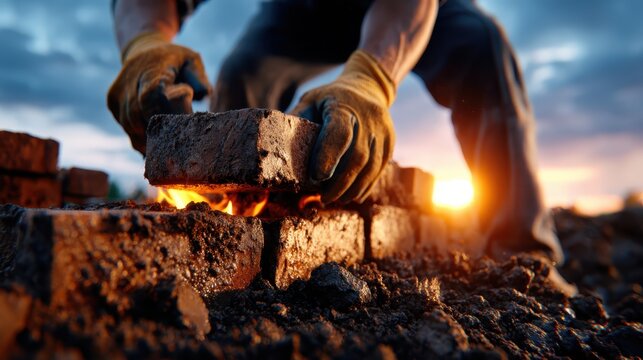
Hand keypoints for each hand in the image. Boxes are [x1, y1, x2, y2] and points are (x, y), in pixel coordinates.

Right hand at [107, 32, 209, 154]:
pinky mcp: (112, 101)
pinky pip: (125, 126)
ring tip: (165, 149)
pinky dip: (139, 138)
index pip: (151, 94)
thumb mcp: (191, 59)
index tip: (178, 128)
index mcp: (152, 68)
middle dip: (156, 133)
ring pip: (130, 124)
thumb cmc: (174, 60)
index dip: (163, 114)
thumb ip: (199, 77)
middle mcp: (130, 79)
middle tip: (174, 147)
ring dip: (147, 139)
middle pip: (139, 114)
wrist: (144, 51)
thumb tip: (203, 94)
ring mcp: (118, 91)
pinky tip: (152, 146)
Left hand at [292, 50, 395, 203]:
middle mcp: (368, 118)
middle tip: (324, 198)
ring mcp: (383, 131)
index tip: (316, 177)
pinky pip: (380, 169)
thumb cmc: (330, 97)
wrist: (368, 86)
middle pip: (357, 156)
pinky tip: (353, 195)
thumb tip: (274, 146)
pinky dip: (366, 185)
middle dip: (340, 182)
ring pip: (371, 167)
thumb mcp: (310, 100)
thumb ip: (297, 120)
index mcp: (344, 106)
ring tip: (337, 200)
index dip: (328, 156)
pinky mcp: (390, 142)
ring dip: (353, 188)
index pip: (339, 133)